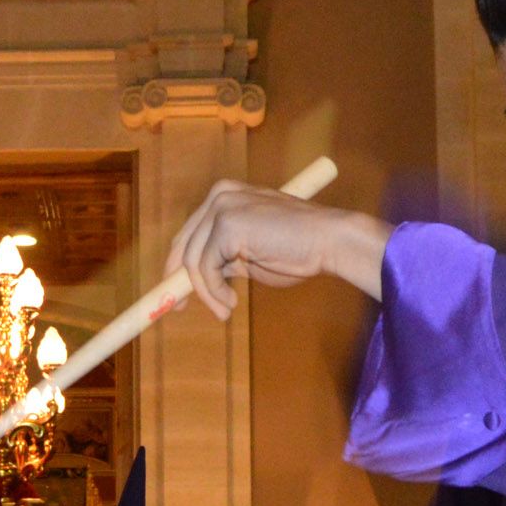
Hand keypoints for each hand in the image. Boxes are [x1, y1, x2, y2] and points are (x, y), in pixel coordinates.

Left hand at [164, 181, 390, 322]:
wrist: (329, 241)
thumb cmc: (297, 249)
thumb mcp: (251, 255)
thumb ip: (224, 259)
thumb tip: (194, 281)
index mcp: (224, 196)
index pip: (189, 234)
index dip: (178, 267)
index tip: (177, 295)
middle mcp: (219, 195)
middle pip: (183, 245)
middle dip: (179, 281)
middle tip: (179, 308)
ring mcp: (222, 207)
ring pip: (193, 261)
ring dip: (205, 293)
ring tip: (225, 310)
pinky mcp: (227, 225)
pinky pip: (206, 268)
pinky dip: (213, 291)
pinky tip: (231, 302)